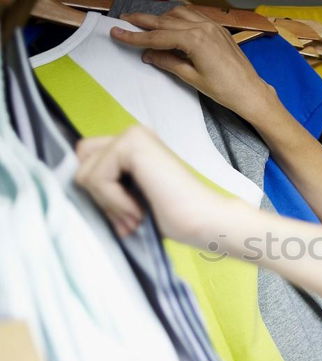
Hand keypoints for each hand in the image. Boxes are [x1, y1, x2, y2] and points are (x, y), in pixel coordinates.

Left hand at [75, 125, 242, 248]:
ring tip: (137, 217)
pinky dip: (114, 202)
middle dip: (100, 198)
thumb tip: (72, 191)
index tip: (129, 219)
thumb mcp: (129, 201)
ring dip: (109, 204)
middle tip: (131, 219)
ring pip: (85, 174)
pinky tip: (139, 210)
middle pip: (80, 165)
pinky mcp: (132, 144)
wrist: (206, 221)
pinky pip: (97, 178)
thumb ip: (106, 189)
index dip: (100, 196)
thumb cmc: (175, 217)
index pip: (86, 163)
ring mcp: (132, 135)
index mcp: (133, 146)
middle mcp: (132, 134)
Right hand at [110, 6, 278, 122]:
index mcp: (195, 40)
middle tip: (125, 21)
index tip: (117, 32)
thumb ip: (168, 62)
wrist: (250, 92)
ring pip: (179, 13)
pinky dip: (180, 17)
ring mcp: (212, 26)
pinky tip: (172, 23)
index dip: (134, 36)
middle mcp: (203, 28)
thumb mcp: (192, 78)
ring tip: (147, 23)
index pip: (157, 36)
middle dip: (143, 20)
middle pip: (165, 20)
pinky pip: (194, 16)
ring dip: (162, 17)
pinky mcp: (219, 29)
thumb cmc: (225, 90)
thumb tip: (148, 54)